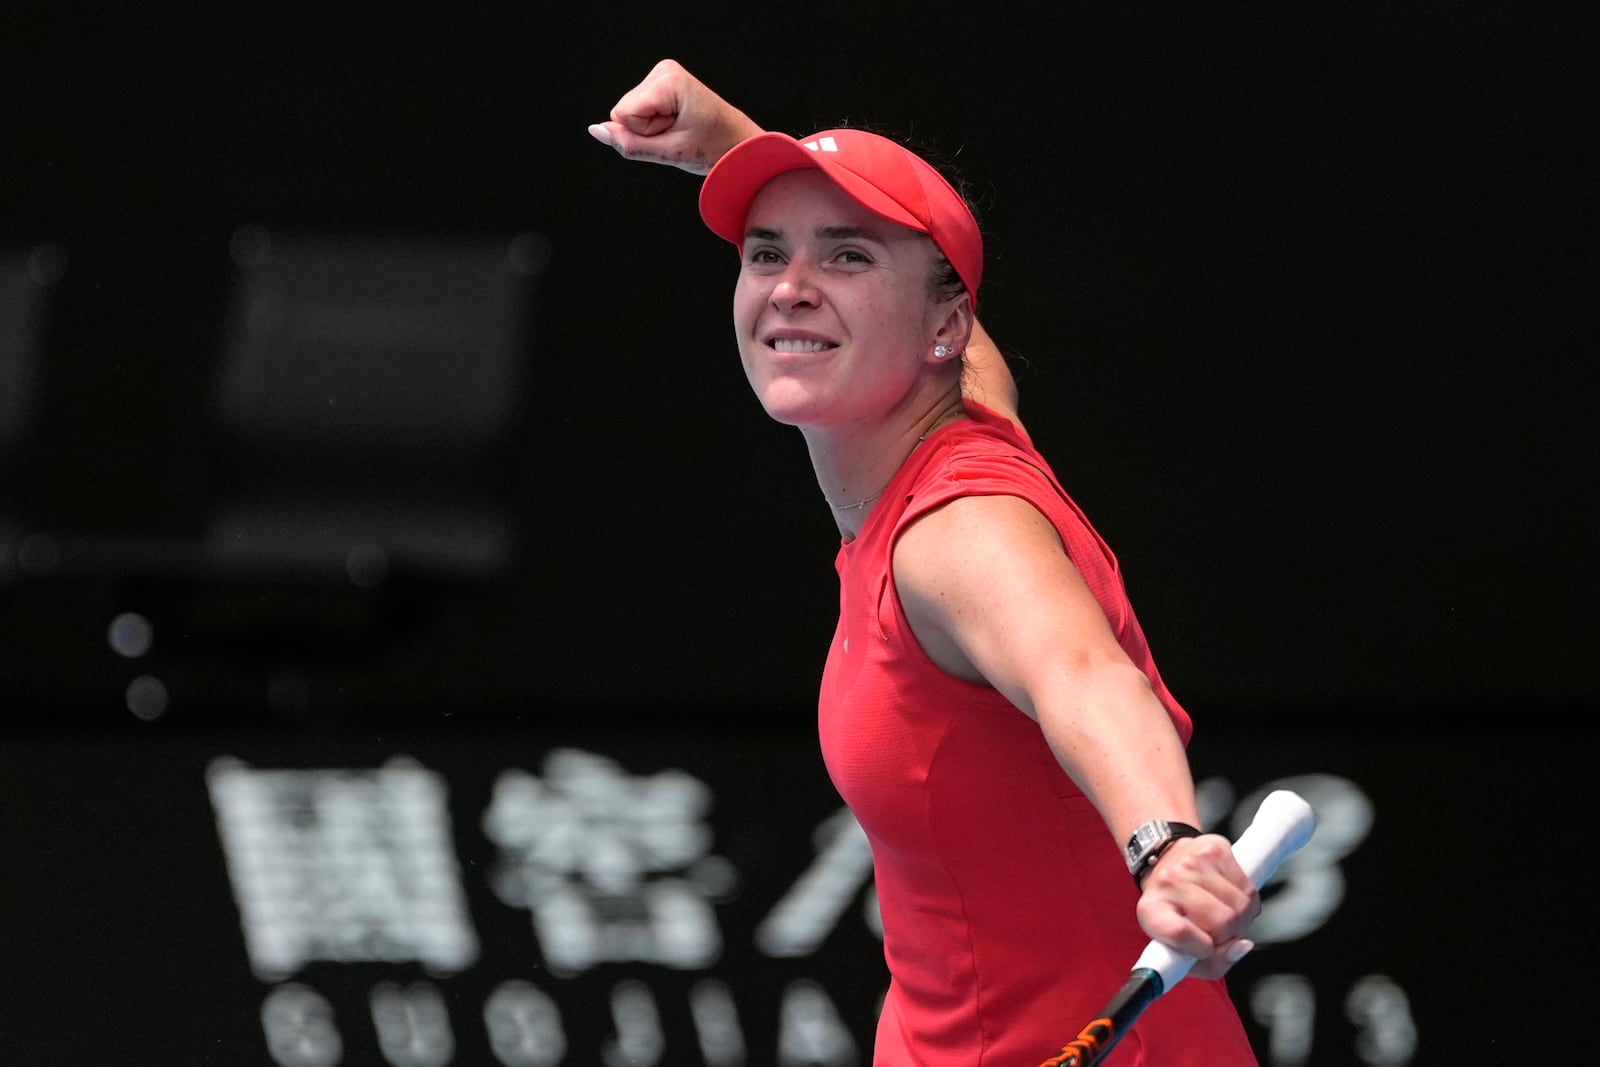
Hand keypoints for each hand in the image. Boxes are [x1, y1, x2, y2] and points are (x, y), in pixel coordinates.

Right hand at [588, 59, 763, 174]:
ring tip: (681, 129)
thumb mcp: (669, 152)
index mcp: (669, 81)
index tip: (674, 135)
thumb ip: (628, 143)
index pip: (623, 113)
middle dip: (647, 130)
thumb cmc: (713, 148)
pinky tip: (679, 122)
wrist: (739, 143)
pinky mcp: (663, 81)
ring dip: (652, 127)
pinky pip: (639, 108)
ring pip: (630, 110)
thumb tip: (595, 131)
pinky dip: (656, 121)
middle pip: (624, 110)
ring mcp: (663, 73)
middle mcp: (664, 70)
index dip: (644, 133)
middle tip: (678, 135)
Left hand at [1134, 834, 1261, 979]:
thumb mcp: (1179, 947)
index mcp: (1151, 910)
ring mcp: (1192, 862)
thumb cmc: (1175, 909)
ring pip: (1240, 906)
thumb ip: (1212, 963)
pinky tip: (1232, 898)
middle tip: (1221, 932)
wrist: (1166, 861)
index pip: (1180, 933)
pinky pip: (1248, 887)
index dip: (1204, 949)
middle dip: (1230, 935)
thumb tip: (1240, 947)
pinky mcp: (1215, 849)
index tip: (1206, 949)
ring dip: (1242, 918)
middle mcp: (1169, 882)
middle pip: (1221, 922)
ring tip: (1226, 915)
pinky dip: (1247, 900)